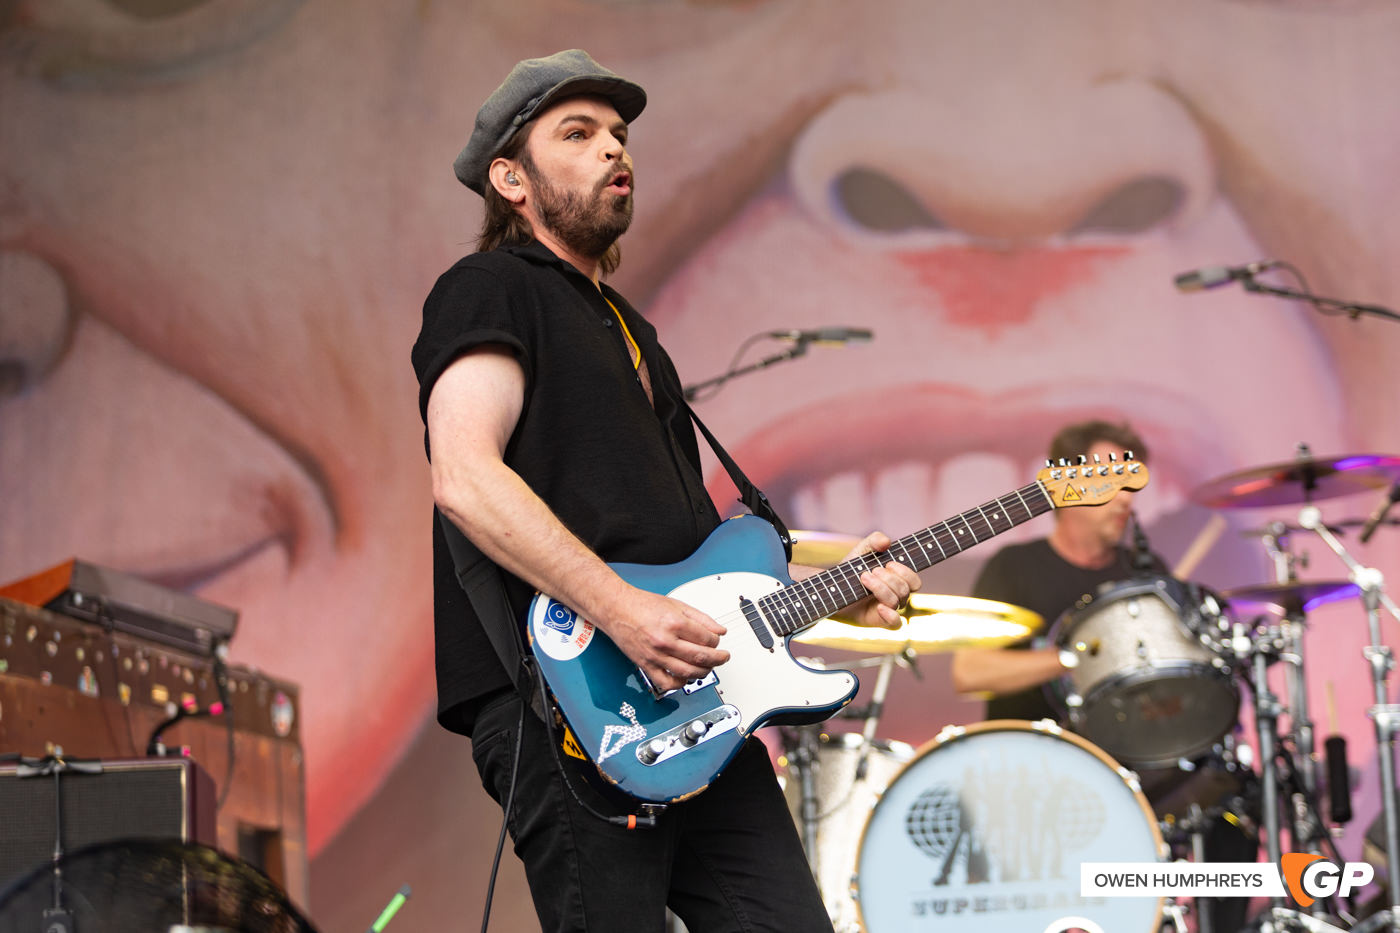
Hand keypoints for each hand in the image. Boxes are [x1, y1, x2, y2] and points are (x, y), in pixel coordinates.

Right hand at [595, 587, 729, 693]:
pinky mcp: (646, 665)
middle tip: (723, 657)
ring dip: (703, 672)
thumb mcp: (676, 605)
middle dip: (718, 659)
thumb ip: (701, 618)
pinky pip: (666, 683)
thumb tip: (719, 631)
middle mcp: (665, 641)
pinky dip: (680, 684)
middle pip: (701, 657)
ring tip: (708, 667)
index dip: (717, 642)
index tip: (717, 641)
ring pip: (688, 672)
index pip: (707, 639)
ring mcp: (655, 655)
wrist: (616, 609)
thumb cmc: (642, 605)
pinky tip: (686, 677)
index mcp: (675, 623)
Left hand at [843, 532, 920, 629]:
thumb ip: (874, 540)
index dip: (905, 572)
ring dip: (880, 588)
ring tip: (863, 578)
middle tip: (869, 571)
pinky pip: (896, 624)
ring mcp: (889, 610)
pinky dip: (890, 615)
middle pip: (905, 590)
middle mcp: (897, 596)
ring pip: (896, 601)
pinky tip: (879, 607)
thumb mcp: (862, 551)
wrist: (832, 589)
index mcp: (899, 581)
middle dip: (888, 578)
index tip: (888, 563)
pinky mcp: (879, 621)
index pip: (914, 581)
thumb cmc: (852, 570)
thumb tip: (886, 542)